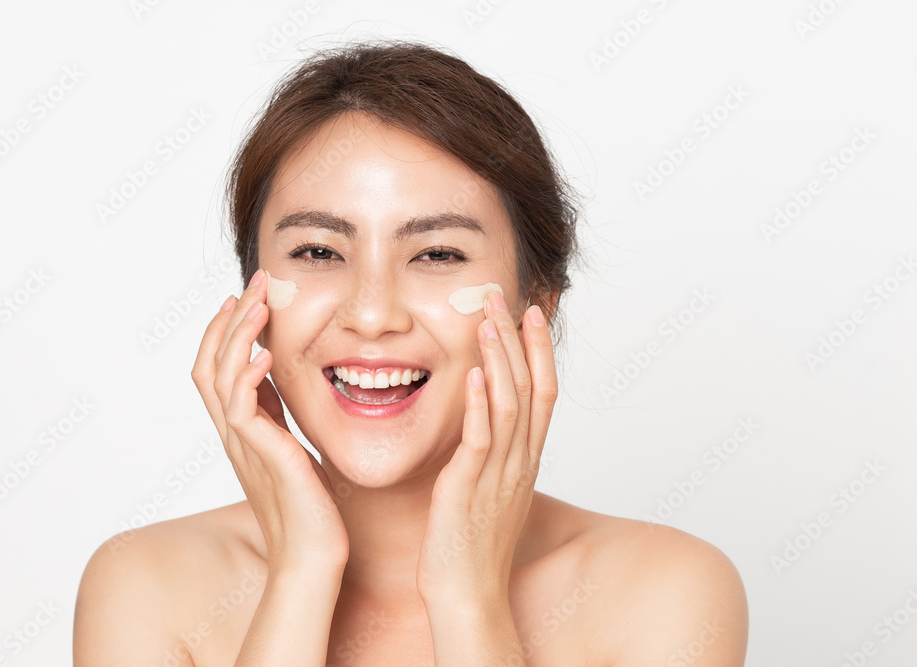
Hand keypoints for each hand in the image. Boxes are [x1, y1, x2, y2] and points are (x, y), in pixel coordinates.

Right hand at [190, 268, 348, 573]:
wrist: (313, 556)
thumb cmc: (310, 508)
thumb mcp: (294, 449)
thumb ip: (281, 419)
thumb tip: (282, 386)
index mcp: (241, 431)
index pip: (216, 369)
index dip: (224, 331)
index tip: (245, 298)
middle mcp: (234, 435)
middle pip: (208, 364)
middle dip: (230, 319)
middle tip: (254, 282)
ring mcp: (244, 446)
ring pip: (220, 378)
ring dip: (237, 336)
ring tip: (258, 304)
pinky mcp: (264, 458)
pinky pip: (241, 411)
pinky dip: (249, 378)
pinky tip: (267, 355)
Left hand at [416, 291, 557, 604]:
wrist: (468, 592)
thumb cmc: (472, 542)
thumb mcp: (492, 487)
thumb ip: (494, 451)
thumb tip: (487, 418)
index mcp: (525, 459)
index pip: (544, 393)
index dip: (540, 350)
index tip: (532, 311)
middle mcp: (520, 462)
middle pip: (531, 389)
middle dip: (519, 340)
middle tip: (506, 297)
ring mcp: (499, 475)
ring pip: (509, 406)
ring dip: (500, 361)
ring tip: (489, 322)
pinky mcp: (469, 489)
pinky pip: (480, 440)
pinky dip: (478, 405)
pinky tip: (471, 375)